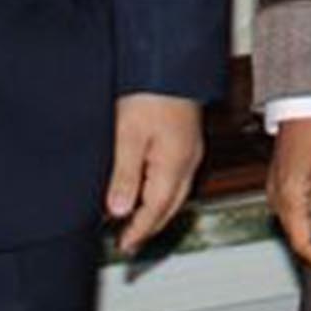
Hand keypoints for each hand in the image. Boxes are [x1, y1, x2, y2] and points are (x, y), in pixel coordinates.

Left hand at [103, 94, 203, 254]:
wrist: (169, 63)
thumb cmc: (151, 93)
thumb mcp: (128, 136)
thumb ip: (125, 176)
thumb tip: (119, 210)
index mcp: (174, 165)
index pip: (156, 211)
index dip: (139, 232)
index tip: (124, 247)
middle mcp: (188, 161)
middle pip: (170, 207)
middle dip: (150, 227)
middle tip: (130, 243)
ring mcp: (191, 150)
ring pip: (175, 193)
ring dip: (156, 211)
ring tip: (137, 221)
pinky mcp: (187, 140)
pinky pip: (178, 177)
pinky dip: (162, 192)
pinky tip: (150, 188)